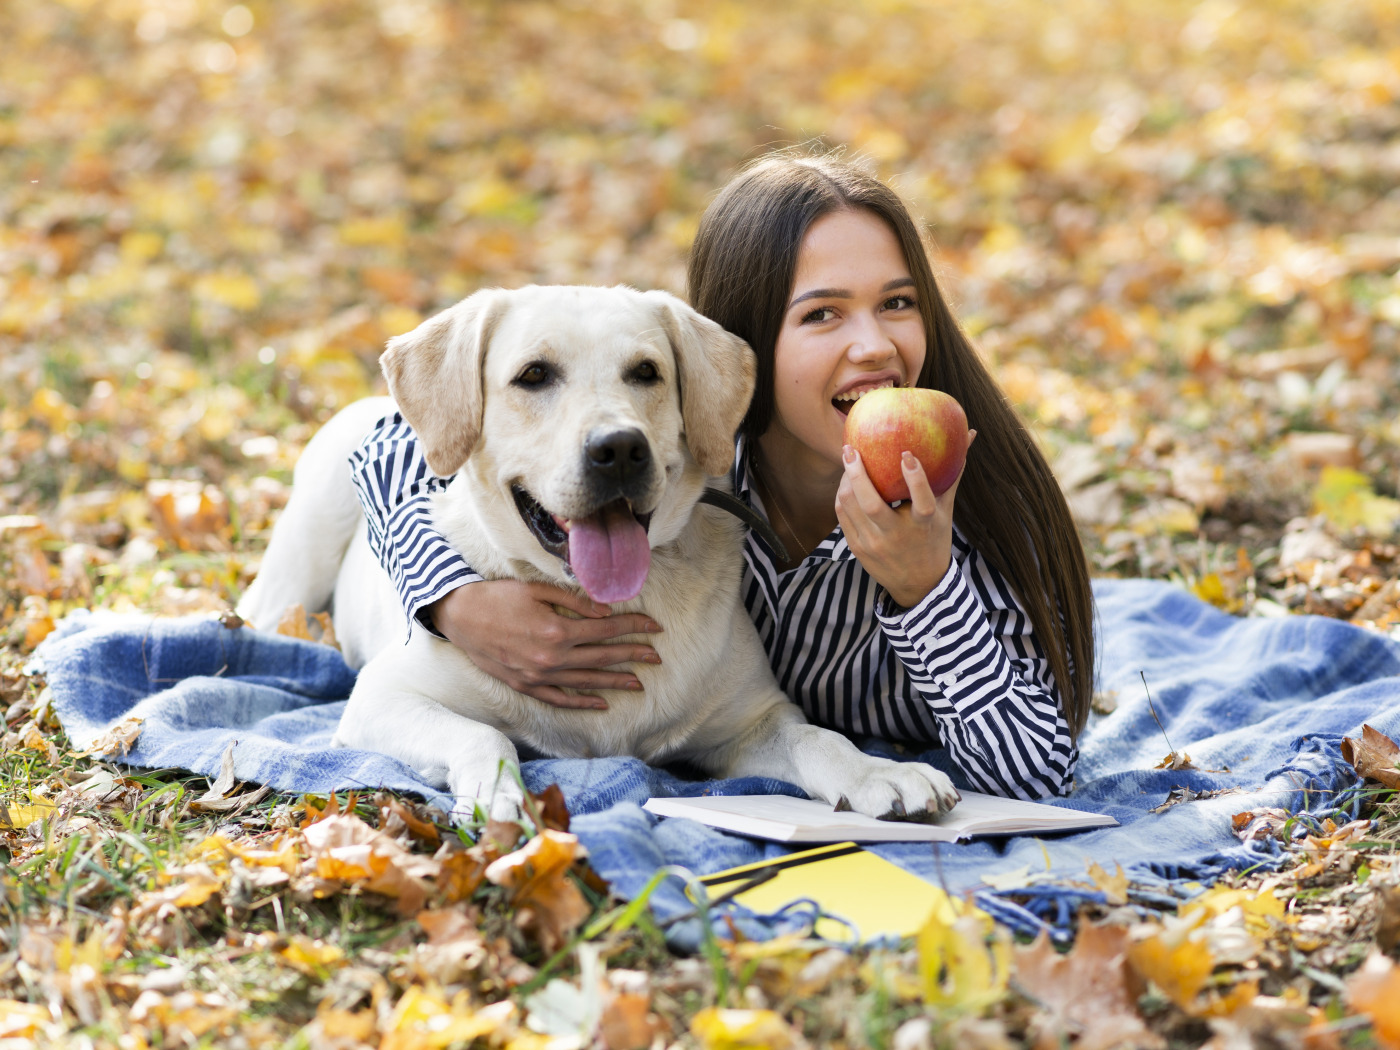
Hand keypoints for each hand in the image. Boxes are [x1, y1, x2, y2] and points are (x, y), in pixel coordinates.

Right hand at [427, 580, 661, 709]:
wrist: (460, 617)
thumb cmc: (498, 597)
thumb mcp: (537, 590)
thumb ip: (574, 602)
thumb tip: (606, 612)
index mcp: (557, 631)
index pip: (606, 630)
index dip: (633, 627)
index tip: (655, 626)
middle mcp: (551, 658)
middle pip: (602, 658)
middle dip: (633, 655)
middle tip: (656, 656)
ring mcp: (538, 676)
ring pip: (586, 682)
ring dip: (615, 682)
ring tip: (638, 682)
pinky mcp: (525, 686)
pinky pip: (559, 698)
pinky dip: (581, 701)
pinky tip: (601, 702)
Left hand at [835, 432, 975, 609]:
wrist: (918, 584)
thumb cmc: (933, 538)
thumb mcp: (945, 510)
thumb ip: (951, 474)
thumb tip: (969, 434)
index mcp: (923, 526)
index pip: (922, 502)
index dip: (915, 478)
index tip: (907, 454)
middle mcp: (897, 536)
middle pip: (871, 504)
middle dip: (857, 472)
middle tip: (851, 449)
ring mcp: (874, 543)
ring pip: (850, 505)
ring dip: (846, 480)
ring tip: (849, 461)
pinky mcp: (857, 547)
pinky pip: (842, 514)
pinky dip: (842, 495)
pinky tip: (846, 482)